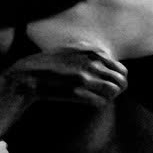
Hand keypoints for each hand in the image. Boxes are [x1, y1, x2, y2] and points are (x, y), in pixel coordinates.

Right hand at [0, 40, 127, 108]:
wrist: (30, 75)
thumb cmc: (50, 62)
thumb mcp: (72, 49)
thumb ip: (91, 53)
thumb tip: (109, 61)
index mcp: (93, 52)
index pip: (122, 69)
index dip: (118, 79)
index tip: (111, 84)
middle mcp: (92, 63)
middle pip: (121, 82)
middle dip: (117, 90)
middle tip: (108, 95)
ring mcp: (85, 78)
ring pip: (113, 92)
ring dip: (108, 97)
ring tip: (98, 98)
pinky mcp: (77, 92)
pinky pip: (100, 102)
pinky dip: (98, 103)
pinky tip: (89, 101)